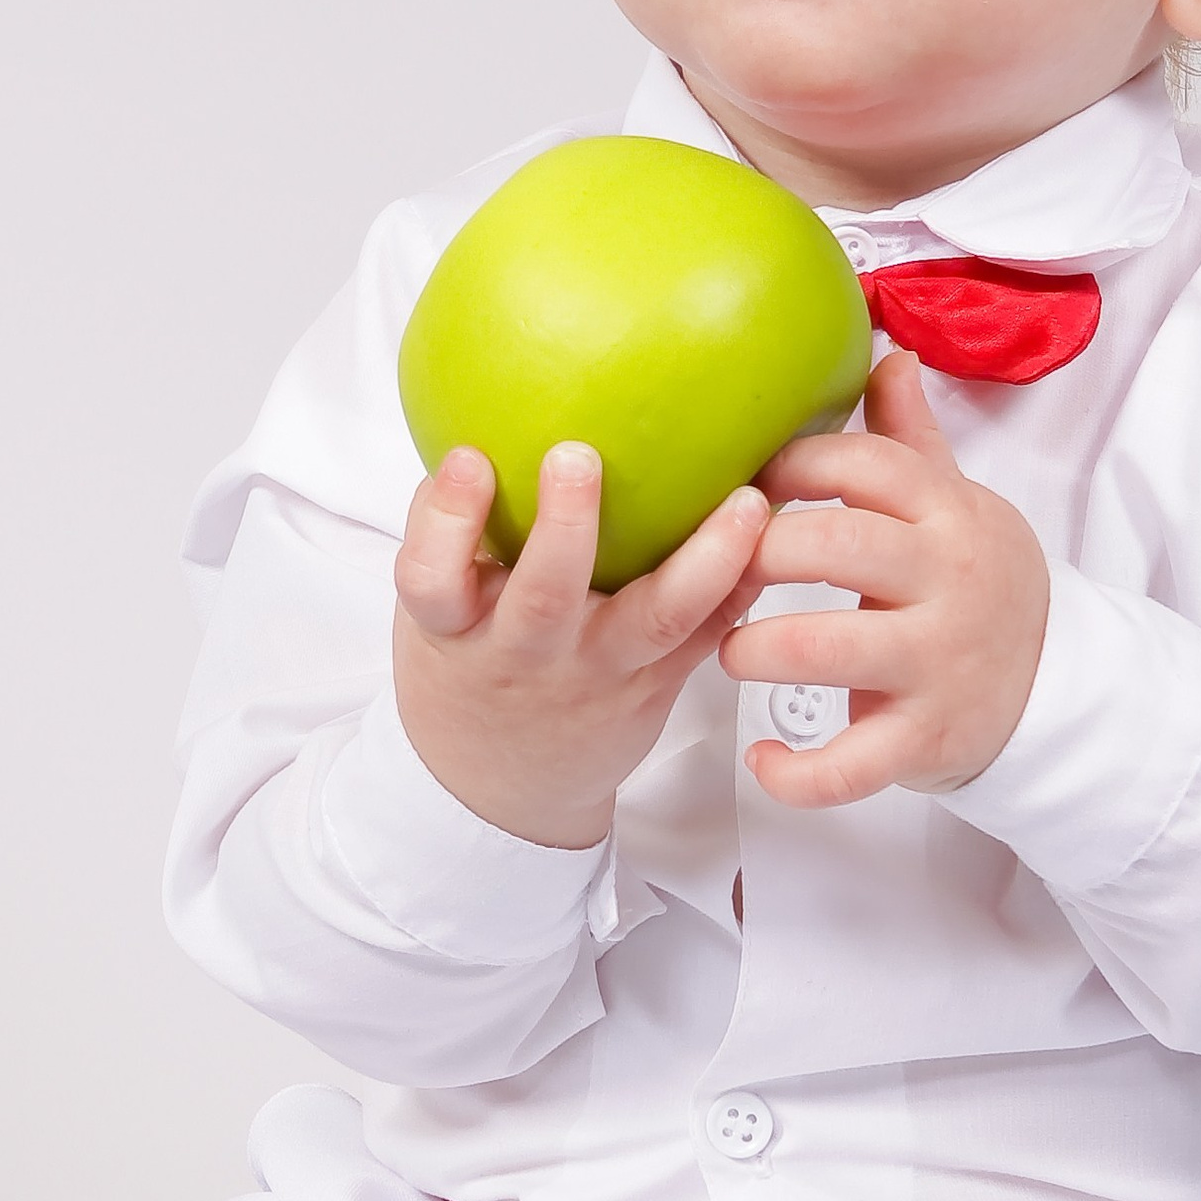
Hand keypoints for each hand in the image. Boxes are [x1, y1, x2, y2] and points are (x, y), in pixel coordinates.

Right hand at [392, 444, 767, 847]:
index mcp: (454, 628)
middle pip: (544, 599)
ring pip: (655, 620)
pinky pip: (705, 631)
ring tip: (744, 500)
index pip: (428, 578)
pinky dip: (742, 582)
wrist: (500, 785)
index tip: (468, 460)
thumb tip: (482, 416)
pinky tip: (772, 532)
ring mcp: (597, 674)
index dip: (446, 520)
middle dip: (564, 528)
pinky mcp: (655, 685)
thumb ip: (453, 531)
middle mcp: (526, 655)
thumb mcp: (435, 609)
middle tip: (578, 457)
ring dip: (704, 558)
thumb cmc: (468, 666)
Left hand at [721, 351, 1050, 805]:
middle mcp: (946, 583)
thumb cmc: (979, 587)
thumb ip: (911, 440)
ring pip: (823, 650)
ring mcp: (936, 663)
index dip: (789, 468)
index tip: (747, 483)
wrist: (1058, 689)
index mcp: (946, 515)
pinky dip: (796, 772)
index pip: (861, 467)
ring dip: (755, 649)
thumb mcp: (957, 506)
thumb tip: (885, 353)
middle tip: (723, 569)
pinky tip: (763, 759)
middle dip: (758, 554)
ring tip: (732, 650)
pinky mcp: (926, 739)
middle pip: (832, 547)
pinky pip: (849, 764)